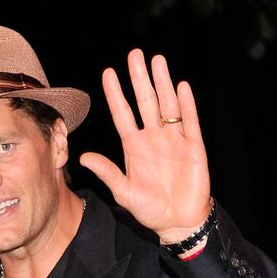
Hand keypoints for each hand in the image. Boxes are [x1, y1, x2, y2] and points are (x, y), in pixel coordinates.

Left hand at [80, 49, 210, 242]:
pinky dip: (186, 105)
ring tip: (156, 61)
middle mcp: (153, 138)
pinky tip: (181, 87)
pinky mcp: (193, 147)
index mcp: (135, 147)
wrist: (177, 222)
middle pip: (145, 102)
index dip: (115, 94)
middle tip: (134, 54)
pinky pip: (189, 121)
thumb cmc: (150, 209)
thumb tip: (83, 156)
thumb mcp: (124, 192)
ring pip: (167, 105)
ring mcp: (174, 140)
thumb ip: (107, 172)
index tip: (108, 73)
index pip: (123, 114)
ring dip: (162, 83)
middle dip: (140, 78)